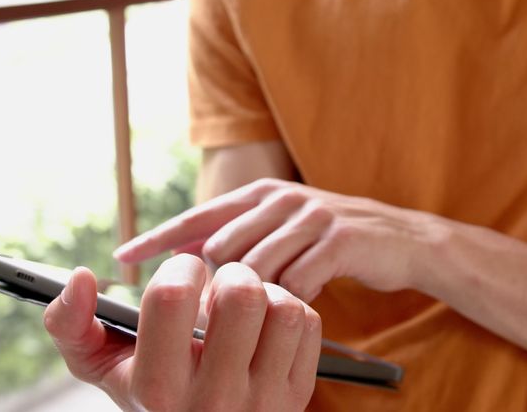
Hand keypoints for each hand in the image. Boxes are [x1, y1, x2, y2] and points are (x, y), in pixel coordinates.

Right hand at [43, 254, 320, 411]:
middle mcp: (213, 398)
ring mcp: (261, 401)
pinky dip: (289, 310)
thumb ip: (71, 323)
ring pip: (282, 306)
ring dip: (264, 292)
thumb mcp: (102, 367)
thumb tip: (79, 278)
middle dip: (229, 274)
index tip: (182, 277)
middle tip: (217, 289)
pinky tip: (265, 325)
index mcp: (158, 386)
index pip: (173, 296)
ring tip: (243, 307)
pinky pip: (307, 324)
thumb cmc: (150, 395)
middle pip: (241, 294)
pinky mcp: (297, 396)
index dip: (181, 269)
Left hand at [113, 179, 447, 301]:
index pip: (197, 216)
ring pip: (258, 264)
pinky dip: (288, 300)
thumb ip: (240, 240)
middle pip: (223, 245)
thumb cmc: (331, 241)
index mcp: (259, 197)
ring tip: (229, 330)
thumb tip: (185, 260)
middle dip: (201, 287)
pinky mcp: (341, 239)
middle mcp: (280, 200)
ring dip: (242, 301)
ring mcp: (312, 217)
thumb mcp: (282, 231)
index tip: (122, 256)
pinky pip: (301, 278)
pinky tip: (286, 313)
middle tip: (186, 323)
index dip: (158, 237)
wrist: (403, 240)